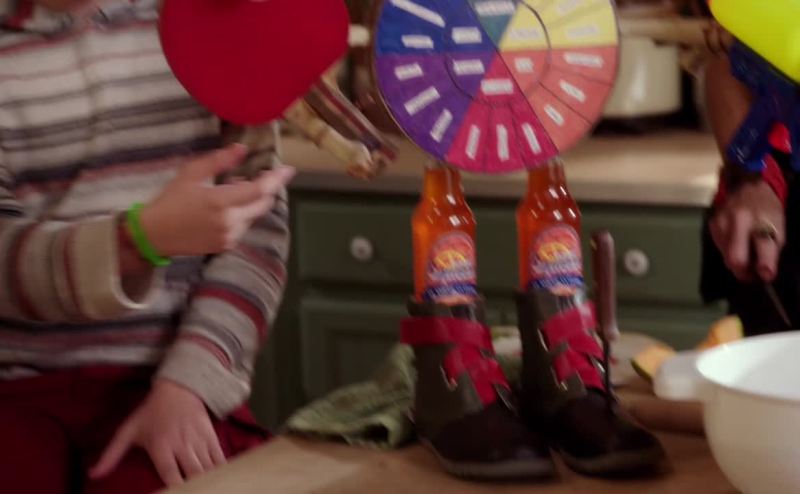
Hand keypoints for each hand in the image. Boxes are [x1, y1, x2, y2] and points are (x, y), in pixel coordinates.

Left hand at [90, 380, 223, 486]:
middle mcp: (181, 445)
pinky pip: (219, 458)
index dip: (176, 489)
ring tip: (208, 488)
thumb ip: (111, 455)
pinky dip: (221, 471)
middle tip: (194, 492)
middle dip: (196, 487)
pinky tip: (220, 480)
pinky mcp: (211, 436)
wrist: (179, 388)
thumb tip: (92, 475)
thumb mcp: (128, 431)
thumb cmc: (151, 412)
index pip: (170, 475)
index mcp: (161, 446)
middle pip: (193, 474)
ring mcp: (198, 441)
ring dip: (209, 481)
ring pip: (208, 468)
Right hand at [139, 144, 295, 256]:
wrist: (153, 234)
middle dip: (264, 190)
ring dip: (251, 202)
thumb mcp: (191, 173)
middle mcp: (229, 222)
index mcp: (220, 202)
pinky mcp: (226, 246)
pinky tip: (224, 208)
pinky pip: (243, 226)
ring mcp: (229, 236)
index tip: (289, 170)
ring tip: (229, 192)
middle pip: (262, 204)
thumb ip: (219, 161)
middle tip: (251, 177)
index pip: (259, 190)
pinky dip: (241, 215)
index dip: (276, 180)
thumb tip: (242, 149)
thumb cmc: (170, 199)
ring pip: (253, 216)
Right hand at [710, 180, 784, 281]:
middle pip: (735, 259)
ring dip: (736, 261)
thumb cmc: (766, 207)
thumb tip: (764, 273)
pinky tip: (736, 244)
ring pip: (725, 256)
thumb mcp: (778, 225)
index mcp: (760, 219)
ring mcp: (722, 223)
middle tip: (750, 275)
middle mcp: (738, 221)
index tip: (766, 276)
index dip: (765, 268)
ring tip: (745, 256)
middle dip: (743, 272)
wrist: (745, 185)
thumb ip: (772, 249)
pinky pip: (720, 248)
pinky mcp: (712, 226)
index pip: (762, 248)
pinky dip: (728, 251)